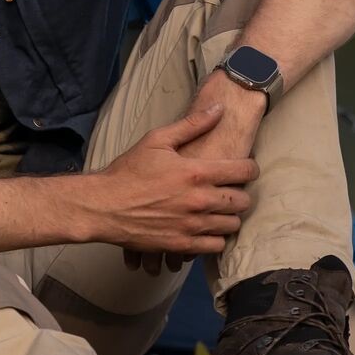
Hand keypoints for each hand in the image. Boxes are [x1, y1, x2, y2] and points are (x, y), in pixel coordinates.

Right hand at [90, 104, 257, 265]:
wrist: (104, 206)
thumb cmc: (128, 171)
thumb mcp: (157, 140)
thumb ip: (192, 124)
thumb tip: (219, 108)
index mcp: (196, 172)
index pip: (244, 171)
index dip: (250, 168)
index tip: (245, 169)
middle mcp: (199, 200)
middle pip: (243, 201)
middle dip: (241, 193)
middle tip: (230, 190)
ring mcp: (192, 226)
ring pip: (233, 225)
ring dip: (230, 216)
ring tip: (220, 211)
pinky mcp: (183, 245)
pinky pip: (216, 246)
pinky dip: (216, 237)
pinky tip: (207, 229)